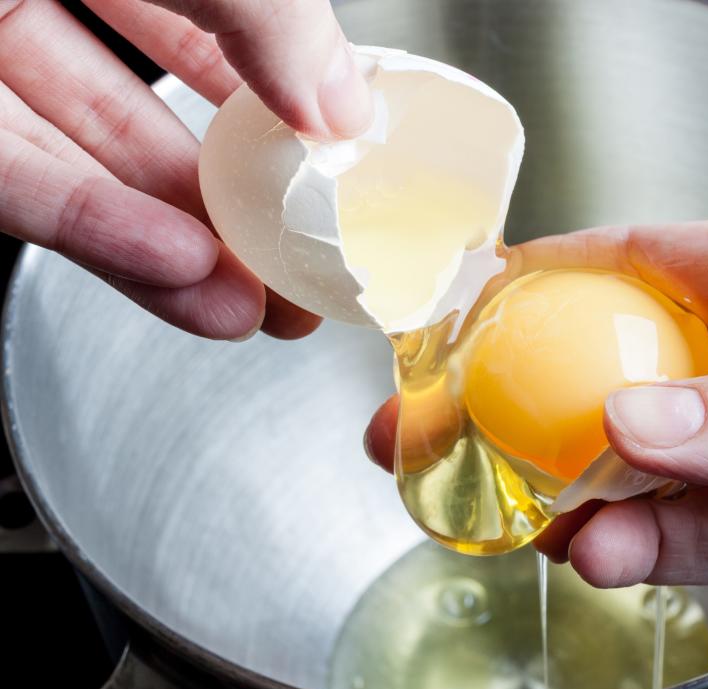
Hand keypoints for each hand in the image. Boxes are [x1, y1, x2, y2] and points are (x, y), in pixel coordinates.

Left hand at [0, 0, 370, 338]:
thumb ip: (273, 17)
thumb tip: (345, 106)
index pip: (202, 29)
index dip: (265, 104)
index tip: (322, 172)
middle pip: (140, 123)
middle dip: (220, 212)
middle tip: (287, 278)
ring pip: (82, 168)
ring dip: (168, 249)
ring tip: (246, 309)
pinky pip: (9, 181)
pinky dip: (92, 231)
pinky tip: (175, 273)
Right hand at [365, 204, 707, 632]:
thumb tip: (644, 420)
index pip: (628, 263)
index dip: (537, 279)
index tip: (458, 306)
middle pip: (604, 375)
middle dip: (513, 402)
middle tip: (431, 430)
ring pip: (633, 471)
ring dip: (562, 490)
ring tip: (503, 509)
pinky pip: (691, 543)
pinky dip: (635, 551)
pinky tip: (595, 553)